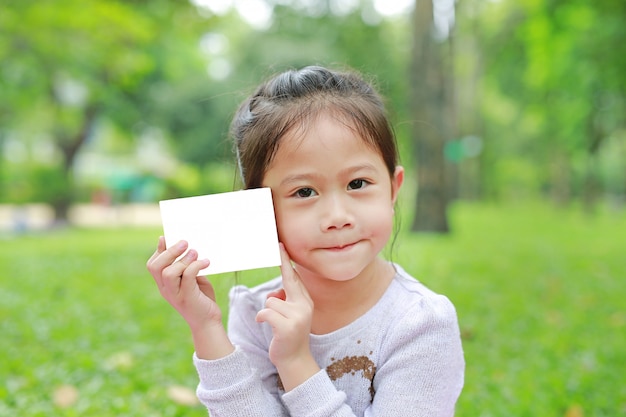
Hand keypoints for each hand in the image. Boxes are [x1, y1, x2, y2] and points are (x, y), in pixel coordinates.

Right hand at [146, 237, 219, 330]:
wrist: (209, 322)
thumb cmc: (201, 299)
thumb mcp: (193, 280)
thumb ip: (187, 267)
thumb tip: (189, 249)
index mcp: (164, 284)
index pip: (153, 266)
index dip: (159, 251)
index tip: (165, 238)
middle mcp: (166, 289)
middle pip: (156, 267)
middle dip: (169, 252)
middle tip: (185, 242)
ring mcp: (175, 294)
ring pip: (168, 273)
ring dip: (182, 259)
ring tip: (195, 252)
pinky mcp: (188, 297)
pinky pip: (188, 277)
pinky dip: (196, 266)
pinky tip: (206, 262)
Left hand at [255, 243, 318, 389]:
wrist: (294, 360)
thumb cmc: (288, 335)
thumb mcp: (289, 315)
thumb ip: (284, 301)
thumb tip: (275, 294)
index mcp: (305, 301)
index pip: (295, 277)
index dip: (287, 261)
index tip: (281, 245)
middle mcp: (305, 305)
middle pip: (288, 280)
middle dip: (282, 263)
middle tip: (277, 244)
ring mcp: (298, 316)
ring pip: (271, 301)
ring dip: (267, 312)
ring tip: (274, 324)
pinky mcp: (288, 326)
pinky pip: (266, 312)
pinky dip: (261, 318)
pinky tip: (264, 325)